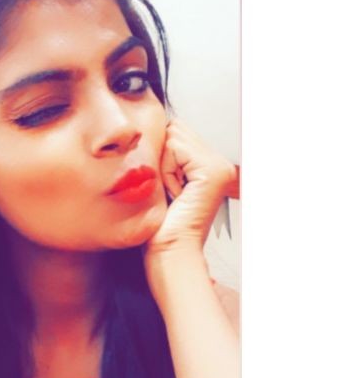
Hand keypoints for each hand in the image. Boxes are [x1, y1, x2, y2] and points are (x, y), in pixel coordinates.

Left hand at [144, 118, 236, 256]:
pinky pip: (174, 149)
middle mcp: (220, 164)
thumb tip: (157, 128)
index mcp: (211, 166)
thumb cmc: (164, 225)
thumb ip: (168, 154)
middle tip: (172, 191)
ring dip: (165, 166)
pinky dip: (167, 171)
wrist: (171, 249)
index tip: (171, 188)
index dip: (163, 158)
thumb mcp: (165, 181)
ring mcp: (219, 166)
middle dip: (164, 159)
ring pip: (174, 137)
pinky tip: (176, 193)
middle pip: (176, 130)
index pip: (178, 133)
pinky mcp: (212, 170)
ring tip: (174, 192)